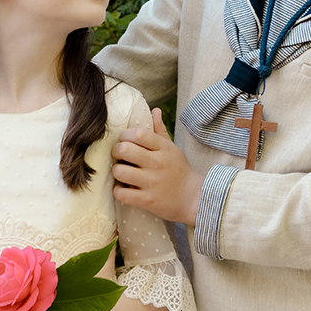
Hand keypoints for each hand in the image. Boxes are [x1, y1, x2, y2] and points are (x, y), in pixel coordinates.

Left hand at [111, 108, 203, 224]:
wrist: (194, 198)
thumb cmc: (179, 171)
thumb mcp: (172, 148)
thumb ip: (160, 130)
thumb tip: (155, 110)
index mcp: (163, 148)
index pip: (138, 134)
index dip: (125, 135)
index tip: (124, 141)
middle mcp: (157, 163)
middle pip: (124, 150)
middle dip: (116, 151)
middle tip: (119, 156)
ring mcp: (152, 183)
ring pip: (120, 171)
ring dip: (116, 171)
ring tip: (122, 173)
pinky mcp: (148, 201)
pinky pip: (122, 193)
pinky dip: (118, 191)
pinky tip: (124, 189)